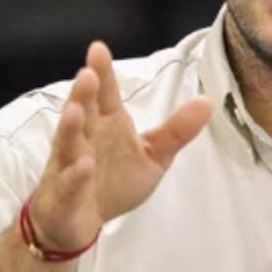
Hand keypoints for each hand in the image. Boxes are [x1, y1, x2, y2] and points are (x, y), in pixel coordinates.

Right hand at [29, 41, 211, 251]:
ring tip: (74, 110)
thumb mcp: (152, 156)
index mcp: (104, 125)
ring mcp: (68, 166)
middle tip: (87, 74)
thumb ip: (176, 131)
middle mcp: (83, 140)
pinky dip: (74, 176)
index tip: (98, 49)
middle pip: (81, 113)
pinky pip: (68, 184)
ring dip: (69, 128)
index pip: (104, 95)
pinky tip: (84, 166)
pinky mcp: (64, 195)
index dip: (102, 73)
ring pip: (67, 144)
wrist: (80, 222)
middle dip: (82, 95)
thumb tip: (207, 101)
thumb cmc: (113, 182)